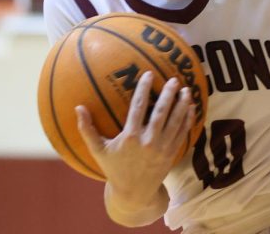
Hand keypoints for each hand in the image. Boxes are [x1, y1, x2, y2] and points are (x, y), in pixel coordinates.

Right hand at [76, 71, 194, 205]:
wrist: (134, 194)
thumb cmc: (114, 169)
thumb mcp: (98, 151)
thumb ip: (87, 129)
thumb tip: (77, 107)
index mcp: (130, 137)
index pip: (138, 106)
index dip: (144, 88)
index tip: (149, 74)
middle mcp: (148, 141)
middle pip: (161, 112)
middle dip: (169, 94)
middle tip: (174, 79)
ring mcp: (162, 148)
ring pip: (175, 122)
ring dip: (182, 104)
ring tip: (186, 90)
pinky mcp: (171, 154)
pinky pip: (182, 134)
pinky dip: (188, 120)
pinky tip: (191, 108)